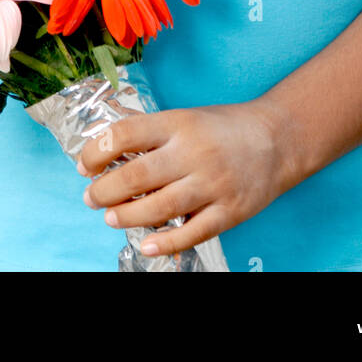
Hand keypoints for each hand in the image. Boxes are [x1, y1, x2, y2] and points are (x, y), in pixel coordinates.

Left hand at [76, 99, 291, 257]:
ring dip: (127, 216)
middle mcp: (193, 152)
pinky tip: (146, 244)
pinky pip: (192, 232)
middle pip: (137, 176)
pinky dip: (166, 242)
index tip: (84, 165)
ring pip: (159, 208)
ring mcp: (213, 184)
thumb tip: (107, 153)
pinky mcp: (229, 211)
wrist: (277, 139)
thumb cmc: (223, 128)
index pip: (126, 134)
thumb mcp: (185, 118)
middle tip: (90, 198)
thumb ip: (151, 134)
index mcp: (178, 124)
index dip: (97, 151)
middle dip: (104, 190)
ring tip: (110, 217)